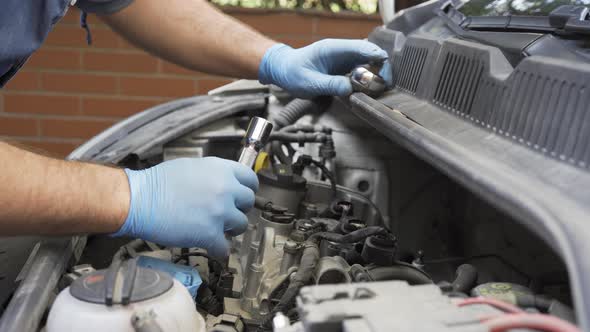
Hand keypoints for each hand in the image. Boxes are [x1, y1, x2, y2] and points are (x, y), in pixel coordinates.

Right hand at [113, 157, 257, 256]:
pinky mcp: (211, 234)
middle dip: (239, 208)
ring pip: (241, 225)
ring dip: (231, 229)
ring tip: (217, 229)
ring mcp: (220, 212)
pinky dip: (219, 250)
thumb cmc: (158, 183)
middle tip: (227, 213)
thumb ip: (214, 175)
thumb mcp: (192, 166)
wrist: (140, 199)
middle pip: (248, 202)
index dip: (248, 188)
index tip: (244, 195)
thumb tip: (224, 183)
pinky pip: (225, 247)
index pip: (250, 178)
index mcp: (222, 170)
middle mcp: (225, 189)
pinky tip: (213, 247)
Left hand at [258, 39, 391, 98]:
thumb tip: (350, 89)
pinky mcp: (343, 69)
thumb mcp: (309, 82)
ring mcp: (343, 60)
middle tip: (382, 86)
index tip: (385, 71)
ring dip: (374, 76)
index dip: (376, 57)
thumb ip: (330, 85)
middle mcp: (342, 52)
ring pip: (368, 64)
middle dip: (380, 69)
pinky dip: (366, 82)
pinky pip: (360, 73)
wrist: (283, 70)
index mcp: (333, 48)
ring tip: (374, 91)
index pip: (362, 47)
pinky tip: (364, 92)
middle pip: (370, 55)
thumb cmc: (292, 73)